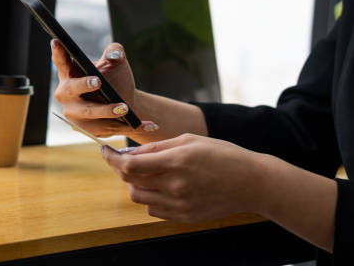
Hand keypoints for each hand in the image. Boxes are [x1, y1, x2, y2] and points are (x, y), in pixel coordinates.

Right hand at [51, 39, 157, 137]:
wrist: (125, 103)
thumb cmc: (115, 79)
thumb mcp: (115, 63)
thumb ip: (115, 51)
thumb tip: (115, 55)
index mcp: (69, 74)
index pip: (61, 61)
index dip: (58, 53)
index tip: (57, 41)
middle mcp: (67, 95)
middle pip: (72, 90)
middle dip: (83, 86)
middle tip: (98, 81)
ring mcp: (74, 115)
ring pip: (90, 114)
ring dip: (107, 112)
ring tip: (125, 108)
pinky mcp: (86, 130)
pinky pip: (105, 128)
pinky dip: (126, 127)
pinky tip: (147, 125)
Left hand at [102, 133, 263, 221]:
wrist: (252, 182)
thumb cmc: (222, 155)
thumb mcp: (188, 140)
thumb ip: (156, 147)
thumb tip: (129, 153)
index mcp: (176, 162)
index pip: (129, 165)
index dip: (111, 158)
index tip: (105, 151)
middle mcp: (175, 186)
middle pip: (130, 182)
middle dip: (120, 170)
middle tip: (123, 160)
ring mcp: (180, 205)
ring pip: (139, 198)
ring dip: (134, 184)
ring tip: (144, 173)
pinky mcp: (184, 217)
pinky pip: (154, 210)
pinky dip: (149, 198)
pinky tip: (159, 186)